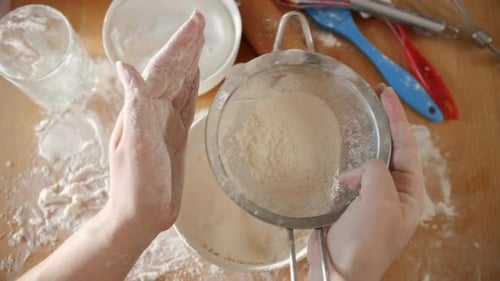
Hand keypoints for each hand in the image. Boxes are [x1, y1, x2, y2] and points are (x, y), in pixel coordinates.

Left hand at [105, 11, 204, 235]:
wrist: (140, 216)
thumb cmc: (135, 185)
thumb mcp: (134, 145)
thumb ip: (134, 106)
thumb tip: (125, 67)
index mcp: (142, 109)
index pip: (163, 68)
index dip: (179, 45)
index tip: (195, 24)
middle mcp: (152, 110)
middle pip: (172, 70)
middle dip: (186, 45)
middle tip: (201, 22)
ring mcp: (164, 122)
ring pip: (180, 82)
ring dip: (190, 60)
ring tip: (200, 39)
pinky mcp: (176, 135)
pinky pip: (186, 103)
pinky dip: (192, 85)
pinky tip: (196, 73)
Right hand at [307, 85, 424, 280]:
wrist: (339, 271)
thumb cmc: (365, 244)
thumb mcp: (380, 203)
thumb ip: (376, 173)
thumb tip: (358, 170)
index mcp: (409, 193)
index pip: (406, 146)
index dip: (397, 118)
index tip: (386, 94)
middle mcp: (393, 192)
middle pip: (389, 150)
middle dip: (382, 125)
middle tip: (371, 99)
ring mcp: (371, 197)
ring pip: (368, 160)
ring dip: (361, 141)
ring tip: (353, 120)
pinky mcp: (350, 201)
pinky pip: (350, 174)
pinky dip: (343, 160)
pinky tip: (336, 152)